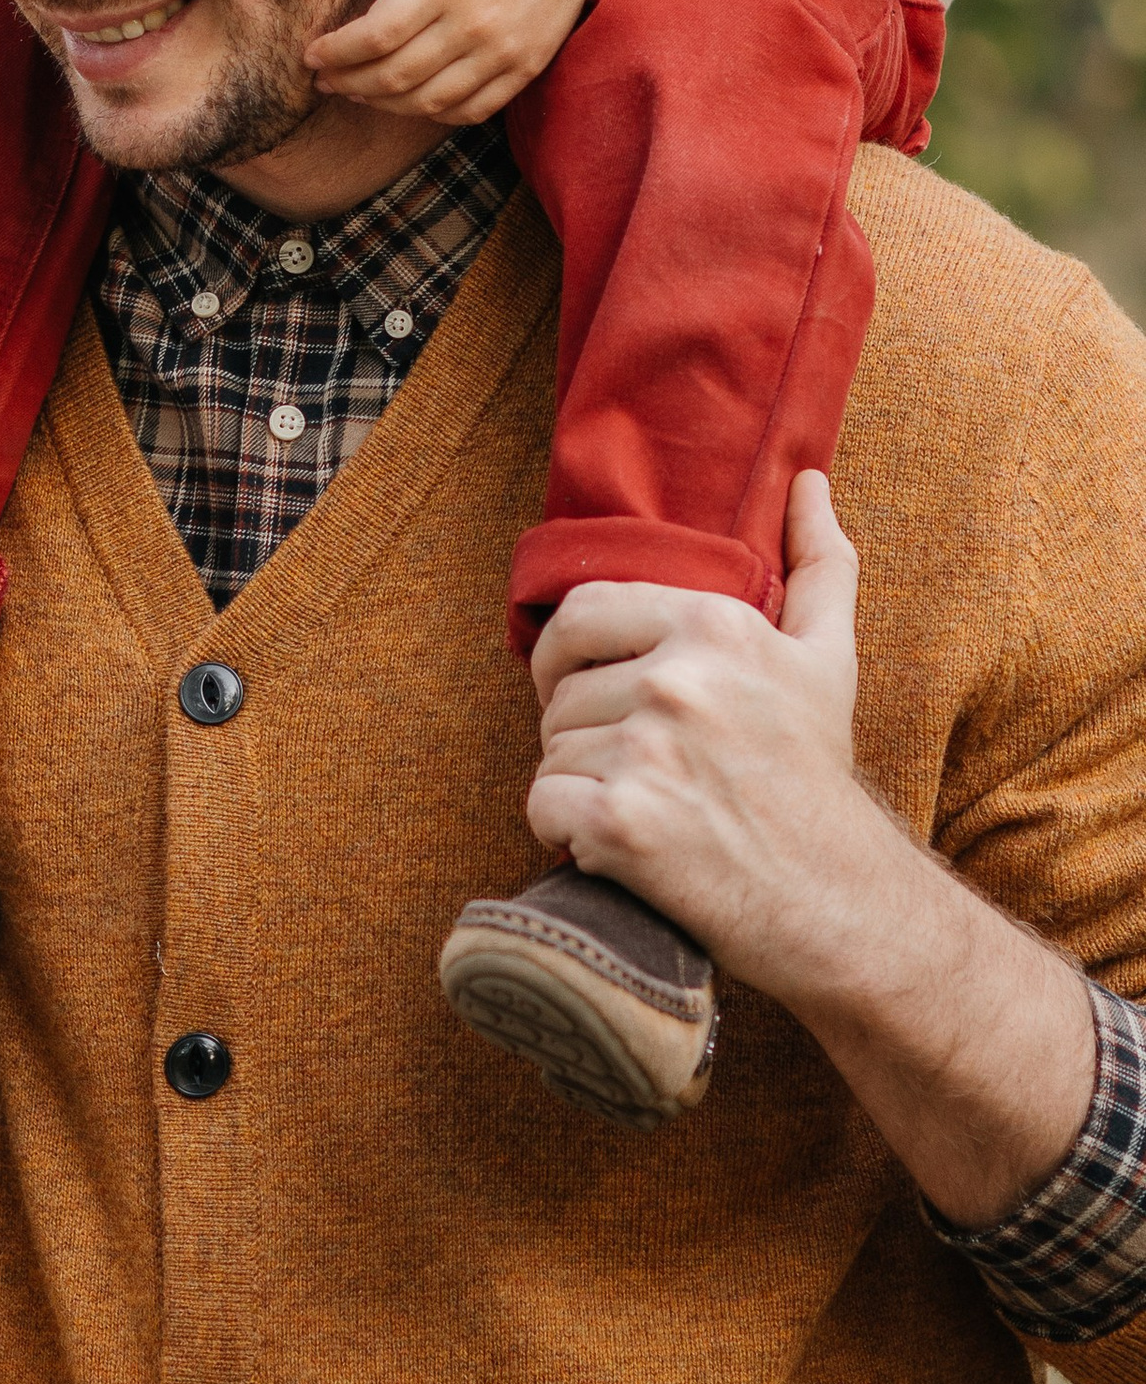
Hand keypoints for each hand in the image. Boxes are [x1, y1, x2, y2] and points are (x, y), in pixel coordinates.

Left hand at [305, 0, 607, 121]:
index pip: (377, 36)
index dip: (337, 53)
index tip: (312, 54)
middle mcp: (476, 23)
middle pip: (396, 76)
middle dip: (350, 83)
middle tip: (324, 80)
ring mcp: (504, 51)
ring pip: (429, 101)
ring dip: (384, 104)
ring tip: (357, 91)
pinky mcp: (526, 66)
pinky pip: (472, 110)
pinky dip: (434, 113)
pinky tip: (410, 100)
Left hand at [524, 473, 860, 986]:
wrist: (840, 902)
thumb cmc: (819, 779)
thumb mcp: (827, 659)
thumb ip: (818, 563)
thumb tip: (806, 481)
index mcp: (714, 626)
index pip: (579, 612)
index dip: (568, 656)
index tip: (593, 693)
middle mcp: (677, 680)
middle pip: (560, 692)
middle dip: (581, 731)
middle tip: (634, 769)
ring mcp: (647, 752)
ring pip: (550, 752)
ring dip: (579, 786)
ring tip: (645, 808)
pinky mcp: (621, 824)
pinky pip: (542, 807)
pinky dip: (564, 833)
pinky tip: (616, 846)